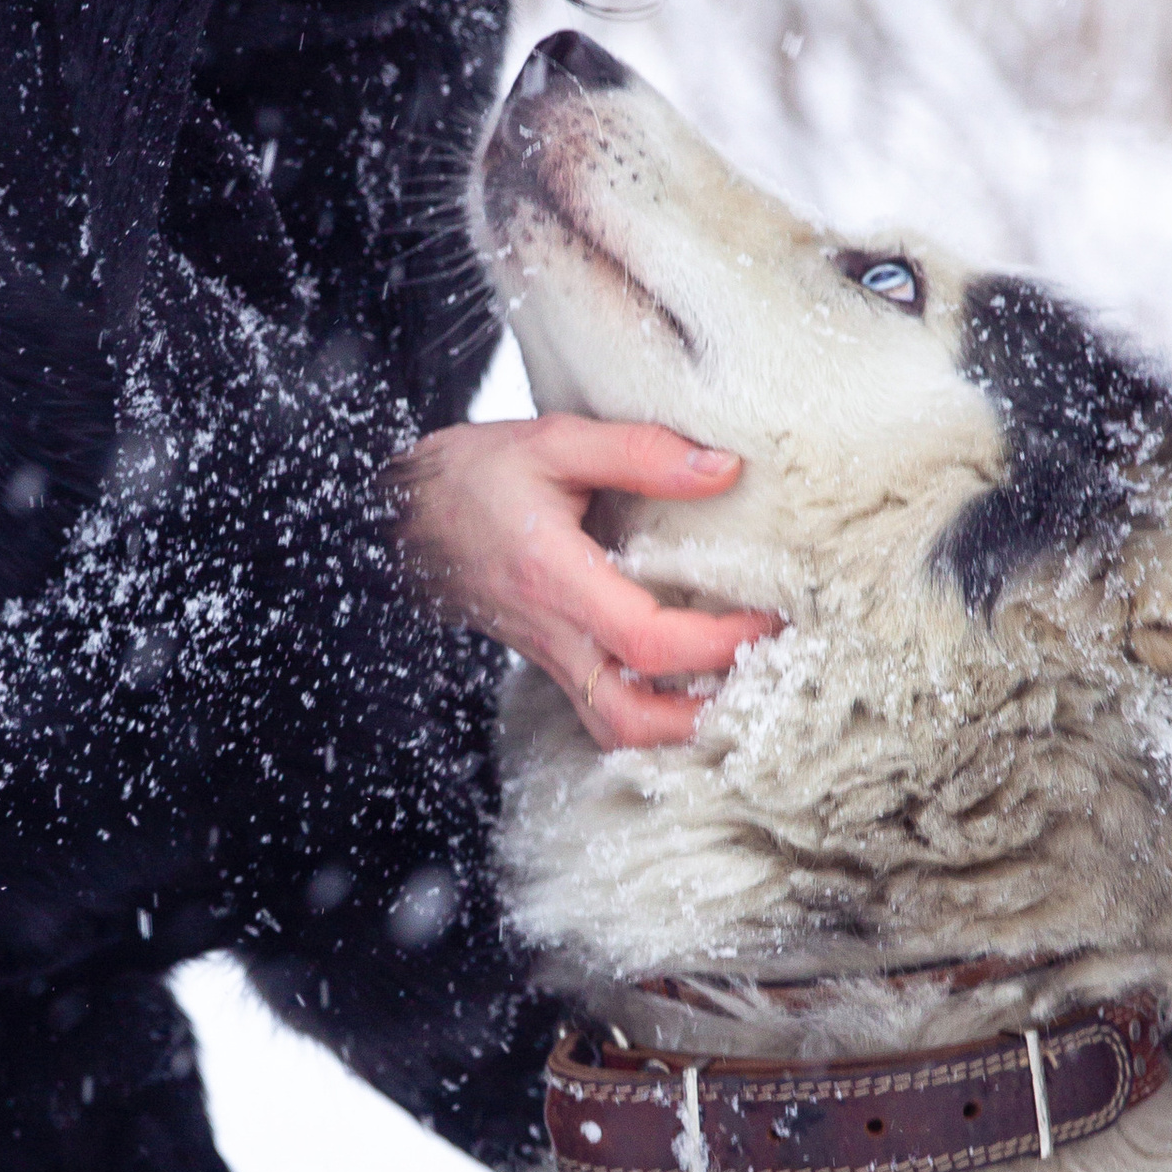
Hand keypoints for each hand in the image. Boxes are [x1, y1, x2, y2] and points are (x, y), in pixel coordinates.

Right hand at [395, 416, 779, 747]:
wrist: (402, 515)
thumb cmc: (474, 475)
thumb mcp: (556, 441)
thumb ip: (641, 453)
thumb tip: (724, 469)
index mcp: (555, 579)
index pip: (647, 640)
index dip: (719, 641)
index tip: (769, 617)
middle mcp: (553, 633)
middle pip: (631, 719)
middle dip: (704, 716)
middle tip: (764, 678)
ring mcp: (549, 654)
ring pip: (616, 730)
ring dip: (680, 728)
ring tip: (738, 691)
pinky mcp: (551, 658)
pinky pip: (604, 711)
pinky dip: (654, 716)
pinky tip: (692, 688)